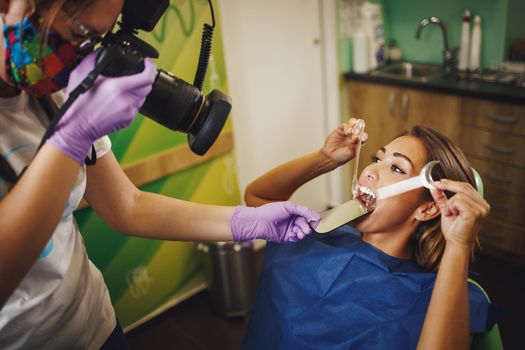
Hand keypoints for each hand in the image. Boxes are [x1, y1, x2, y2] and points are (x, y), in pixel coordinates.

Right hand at [46, 49, 156, 163]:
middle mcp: (126, 100)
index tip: (147, 62)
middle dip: (146, 76)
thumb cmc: (77, 103)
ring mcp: (129, 112)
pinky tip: (121, 98)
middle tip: (138, 72)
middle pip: (148, 86)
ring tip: (127, 85)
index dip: (150, 67)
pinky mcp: (129, 120)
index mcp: (116, 87)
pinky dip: (132, 99)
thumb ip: (94, 58)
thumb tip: (105, 50)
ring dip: (139, 88)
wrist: (77, 127)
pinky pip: (137, 106)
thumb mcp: (80, 74)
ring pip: (143, 96)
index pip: (147, 77)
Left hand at [230, 202, 320, 242]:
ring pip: (302, 232)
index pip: (307, 215)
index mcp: (293, 212)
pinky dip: (297, 236)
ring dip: (303, 233)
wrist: (258, 221)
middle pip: (306, 225)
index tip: (317, 221)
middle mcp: (292, 220)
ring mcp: (289, 229)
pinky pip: (296, 238)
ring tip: (301, 232)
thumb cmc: (270, 211)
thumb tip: (317, 216)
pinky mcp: (286, 237)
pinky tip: (294, 234)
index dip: (312, 218)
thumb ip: (304, 210)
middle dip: (307, 227)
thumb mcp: (289, 206)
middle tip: (306, 229)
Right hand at [321, 118, 367, 165]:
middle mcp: (353, 136)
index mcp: (358, 142)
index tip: (361, 139)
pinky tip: (346, 132)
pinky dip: (347, 127)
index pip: (364, 136)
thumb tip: (357, 137)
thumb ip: (354, 145)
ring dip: (353, 126)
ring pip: (353, 123)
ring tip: (351, 131)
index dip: (363, 136)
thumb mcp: (350, 153)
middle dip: (358, 130)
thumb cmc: (341, 156)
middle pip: (359, 128)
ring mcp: (347, 132)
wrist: (330, 156)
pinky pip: (345, 125)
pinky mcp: (340, 129)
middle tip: (355, 133)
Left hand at [430, 179, 489, 247]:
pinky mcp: (475, 213)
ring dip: (449, 204)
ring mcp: (481, 209)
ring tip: (451, 213)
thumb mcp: (447, 209)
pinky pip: (458, 201)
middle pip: (464, 187)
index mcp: (480, 203)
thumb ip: (442, 197)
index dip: (452, 182)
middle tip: (435, 186)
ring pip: (459, 195)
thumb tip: (435, 186)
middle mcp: (483, 205)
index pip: (466, 187)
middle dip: (447, 185)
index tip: (439, 182)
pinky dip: (451, 207)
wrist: (456, 243)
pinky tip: (453, 215)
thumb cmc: (454, 229)